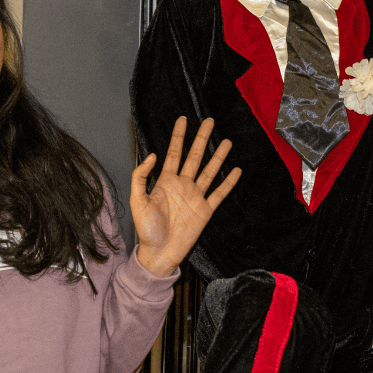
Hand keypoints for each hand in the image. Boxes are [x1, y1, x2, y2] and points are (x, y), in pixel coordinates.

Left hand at [133, 117, 239, 276]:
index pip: (173, 153)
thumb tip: (153, 155)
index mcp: (165, 182)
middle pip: (194, 157)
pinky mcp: (206, 210)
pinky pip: (219, 193)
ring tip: (227, 141)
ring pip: (209, 171)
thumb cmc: (146, 230)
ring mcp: (195, 197)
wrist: (159, 253)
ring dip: (218, 156)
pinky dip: (228, 182)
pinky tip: (235, 170)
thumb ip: (141, 177)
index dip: (178, 137)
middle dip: (201, 139)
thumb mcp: (137, 201)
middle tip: (209, 121)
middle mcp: (182, 185)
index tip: (183, 120)